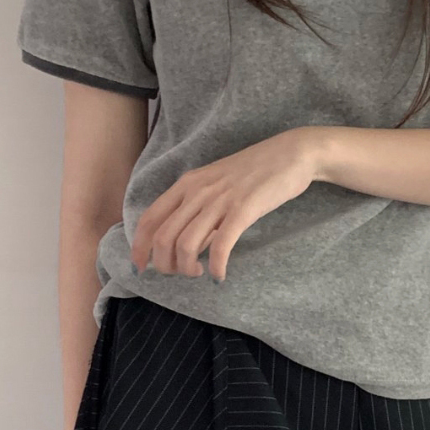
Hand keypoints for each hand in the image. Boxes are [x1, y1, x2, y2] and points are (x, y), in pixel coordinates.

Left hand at [129, 126, 323, 280]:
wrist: (290, 154)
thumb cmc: (254, 173)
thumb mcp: (216, 185)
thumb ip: (198, 210)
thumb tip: (188, 243)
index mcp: (187, 184)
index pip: (149, 219)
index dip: (139, 247)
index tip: (141, 267)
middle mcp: (197, 192)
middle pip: (163, 237)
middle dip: (165, 265)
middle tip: (181, 274)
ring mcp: (219, 200)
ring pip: (186, 245)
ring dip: (188, 268)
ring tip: (201, 273)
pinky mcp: (243, 210)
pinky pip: (221, 246)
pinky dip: (216, 267)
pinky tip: (220, 275)